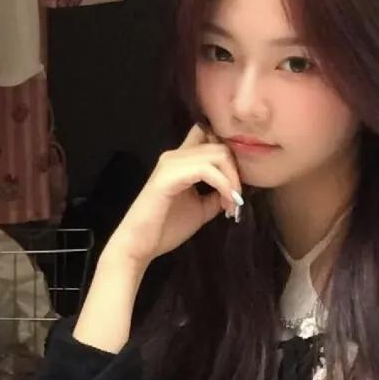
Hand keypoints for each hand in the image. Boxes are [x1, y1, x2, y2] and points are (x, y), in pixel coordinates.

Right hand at [103, 125, 243, 268]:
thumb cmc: (166, 228)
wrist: (140, 245)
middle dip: (236, 171)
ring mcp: (171, 162)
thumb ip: (216, 194)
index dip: (229, 152)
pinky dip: (223, 185)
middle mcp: (176, 154)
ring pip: (217, 154)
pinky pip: (206, 170)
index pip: (208, 134)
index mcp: (181, 160)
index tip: (238, 180)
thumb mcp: (201, 208)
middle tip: (237, 199)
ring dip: (231, 179)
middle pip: (219, 145)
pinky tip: (226, 203)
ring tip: (233, 203)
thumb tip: (235, 189)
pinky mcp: (169, 175)